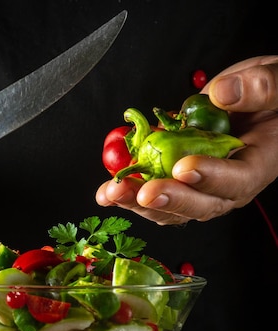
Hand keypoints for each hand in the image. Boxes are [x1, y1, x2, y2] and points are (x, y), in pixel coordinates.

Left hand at [96, 55, 277, 224]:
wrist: (259, 97)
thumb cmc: (275, 92)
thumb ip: (261, 88)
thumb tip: (224, 94)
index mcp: (259, 162)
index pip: (237, 180)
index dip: (210, 178)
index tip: (184, 169)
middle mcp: (229, 181)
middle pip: (200, 204)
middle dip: (168, 199)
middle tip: (143, 192)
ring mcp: (201, 181)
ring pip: (172, 205)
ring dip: (139, 202)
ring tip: (113, 194)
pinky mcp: (178, 174)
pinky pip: (155, 190)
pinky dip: (131, 191)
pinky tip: (107, 190)